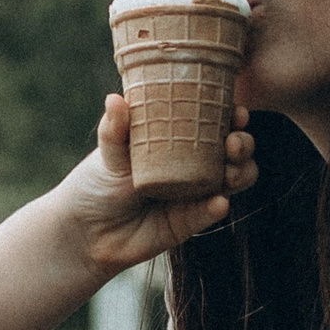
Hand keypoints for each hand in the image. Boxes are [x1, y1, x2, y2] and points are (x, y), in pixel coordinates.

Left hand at [53, 90, 257, 278]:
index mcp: (179, 138)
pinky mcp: (190, 222)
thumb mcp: (107, 153)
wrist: (86, 230)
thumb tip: (114, 98)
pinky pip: (210, 213)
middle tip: (232, 143)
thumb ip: (114, 128)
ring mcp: (195, 193)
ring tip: (229, 173)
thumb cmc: (97, 183)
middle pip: (234, 150)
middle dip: (243, 144)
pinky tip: (218, 202)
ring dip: (241, 173)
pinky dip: (217, 206)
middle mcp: (193, 164)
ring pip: (233, 181)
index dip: (233, 116)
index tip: (237, 111)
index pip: (215, 122)